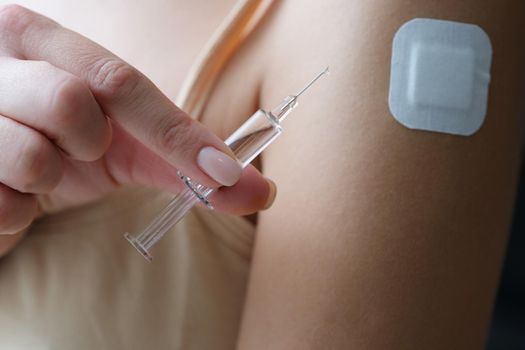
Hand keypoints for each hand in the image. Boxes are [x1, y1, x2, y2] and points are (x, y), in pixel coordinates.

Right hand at [0, 5, 274, 253]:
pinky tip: (7, 192)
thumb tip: (259, 192)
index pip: (119, 79)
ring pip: (30, 155)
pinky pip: (0, 204)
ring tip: (37, 169)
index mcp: (42, 40)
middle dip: (89, 142)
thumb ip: (182, 161)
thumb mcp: (118, 141)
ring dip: (50, 177)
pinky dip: (17, 210)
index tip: (225, 174)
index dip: (176, 133)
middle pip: (71, 101)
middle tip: (77, 146)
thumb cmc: (58, 147)